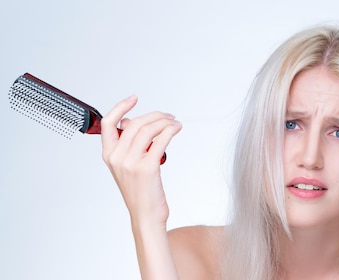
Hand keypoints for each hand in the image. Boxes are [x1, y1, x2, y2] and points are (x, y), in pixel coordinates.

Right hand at [101, 95, 181, 226]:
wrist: (146, 215)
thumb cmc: (140, 191)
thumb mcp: (127, 167)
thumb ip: (128, 145)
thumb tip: (133, 123)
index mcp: (108, 155)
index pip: (108, 123)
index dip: (120, 107)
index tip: (134, 98)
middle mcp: (116, 157)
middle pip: (135, 123)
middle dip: (154, 115)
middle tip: (168, 116)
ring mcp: (131, 162)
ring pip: (148, 129)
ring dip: (165, 121)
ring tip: (175, 123)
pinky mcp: (147, 168)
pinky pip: (160, 140)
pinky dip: (170, 130)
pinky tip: (176, 129)